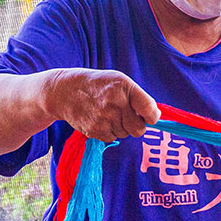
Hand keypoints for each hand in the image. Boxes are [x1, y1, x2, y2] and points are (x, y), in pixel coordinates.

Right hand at [43, 69, 160, 141]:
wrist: (65, 91)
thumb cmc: (98, 85)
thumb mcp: (118, 81)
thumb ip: (138, 97)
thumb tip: (155, 117)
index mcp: (124, 87)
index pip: (148, 109)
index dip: (152, 117)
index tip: (150, 117)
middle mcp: (115, 103)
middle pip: (139, 129)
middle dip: (136, 126)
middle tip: (126, 116)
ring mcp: (104, 118)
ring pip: (125, 134)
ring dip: (120, 127)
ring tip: (107, 113)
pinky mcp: (94, 130)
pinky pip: (111, 138)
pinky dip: (108, 132)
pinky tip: (99, 119)